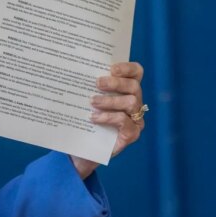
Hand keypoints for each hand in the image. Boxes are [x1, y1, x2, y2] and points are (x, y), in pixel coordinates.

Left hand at [70, 62, 145, 177]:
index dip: (127, 67)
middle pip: (134, 86)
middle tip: (97, 83)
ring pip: (131, 102)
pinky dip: (108, 117)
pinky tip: (94, 118)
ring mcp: (135, 119)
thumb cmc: (84, 120)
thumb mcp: (86, 99)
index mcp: (126, 90)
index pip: (136, 72)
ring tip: (92, 102)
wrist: (81, 148)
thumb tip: (78, 68)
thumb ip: (89, 85)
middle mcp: (135, 103)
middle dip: (115, 83)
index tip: (111, 68)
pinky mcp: (132, 134)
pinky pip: (124, 120)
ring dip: (110, 100)